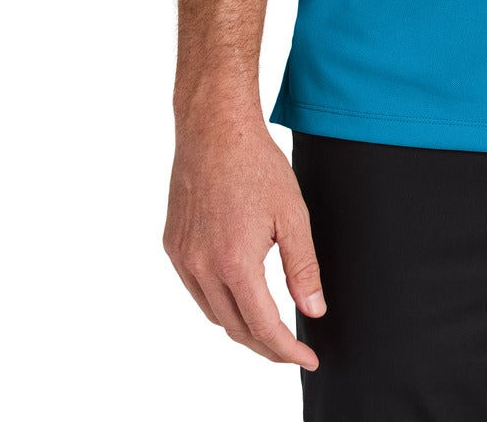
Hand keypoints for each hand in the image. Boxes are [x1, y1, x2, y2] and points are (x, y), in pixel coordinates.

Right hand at [163, 105, 325, 368]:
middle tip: (293, 349)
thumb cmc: (257, 164)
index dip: (287, 350)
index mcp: (235, 262)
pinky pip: (196, 289)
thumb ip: (303, 268)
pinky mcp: (172, 245)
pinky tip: (239, 293)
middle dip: (266, 346)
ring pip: (213, 313)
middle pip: (235, 328)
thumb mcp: (293, 215)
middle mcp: (202, 266)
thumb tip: (314, 311)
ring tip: (270, 327)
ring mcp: (182, 257)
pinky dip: (219, 301)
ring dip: (241, 326)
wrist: (215, 128)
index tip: (308, 358)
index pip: (263, 327)